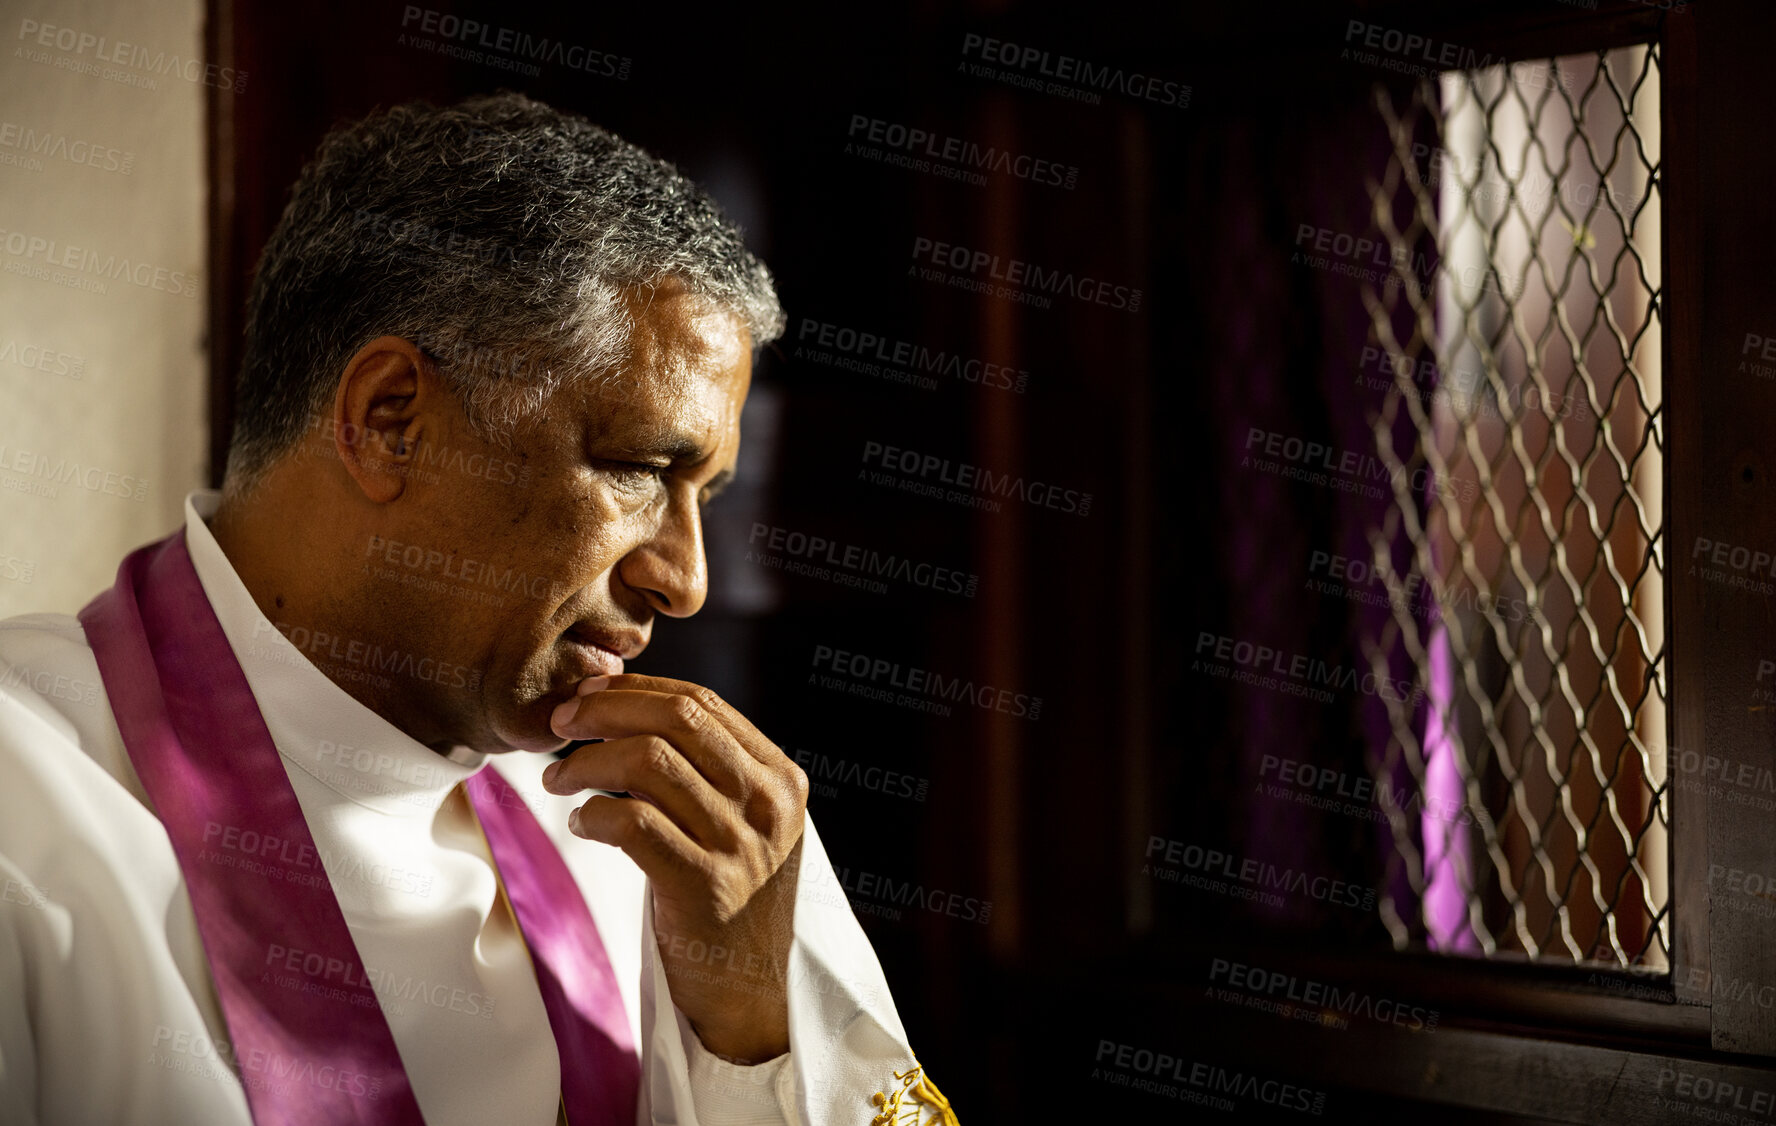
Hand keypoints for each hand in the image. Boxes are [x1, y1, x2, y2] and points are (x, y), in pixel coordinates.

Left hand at [543, 673, 808, 1062]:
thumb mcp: (748, 826)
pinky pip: (634, 824)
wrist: (756, 996)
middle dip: (604, 710)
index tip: (588, 697)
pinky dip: (594, 814)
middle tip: (560, 724)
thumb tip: (628, 711)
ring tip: (557, 780)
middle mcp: (768, 804)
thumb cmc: (735, 902)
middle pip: (676, 721)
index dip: (635, 691)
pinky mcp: (705, 888)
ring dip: (585, 762)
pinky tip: (582, 825)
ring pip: (648, 763)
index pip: (702, 703)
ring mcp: (741, 846)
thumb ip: (711, 773)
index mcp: (781, 777)